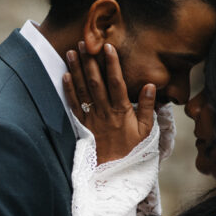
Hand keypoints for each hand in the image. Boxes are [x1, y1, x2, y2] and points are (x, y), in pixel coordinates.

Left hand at [63, 42, 155, 163]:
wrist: (114, 173)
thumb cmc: (134, 150)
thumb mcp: (147, 131)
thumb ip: (149, 107)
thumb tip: (150, 85)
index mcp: (122, 111)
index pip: (117, 82)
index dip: (112, 64)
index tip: (108, 47)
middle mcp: (105, 112)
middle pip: (96, 82)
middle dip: (89, 61)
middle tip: (85, 42)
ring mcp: (92, 118)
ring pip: (83, 90)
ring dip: (76, 70)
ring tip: (72, 51)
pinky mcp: (82, 125)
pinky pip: (73, 105)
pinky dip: (68, 90)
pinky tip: (65, 75)